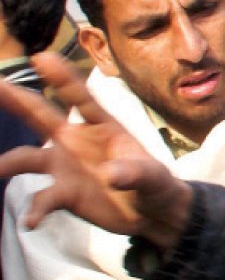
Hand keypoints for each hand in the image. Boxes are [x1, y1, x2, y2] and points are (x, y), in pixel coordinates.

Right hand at [0, 52, 191, 249]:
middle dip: (17, 99)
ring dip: (11, 163)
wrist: (152, 214)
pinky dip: (35, 209)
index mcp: (103, 126)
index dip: (63, 78)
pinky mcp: (63, 194)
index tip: (42, 58)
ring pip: (29, 158)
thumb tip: (111, 176)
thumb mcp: (153, 177)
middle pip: (42, 116)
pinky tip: (32, 222)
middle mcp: (77, 141)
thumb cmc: (155, 183)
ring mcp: (66, 167)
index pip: (81, 98)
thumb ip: (136, 173)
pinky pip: (42, 199)